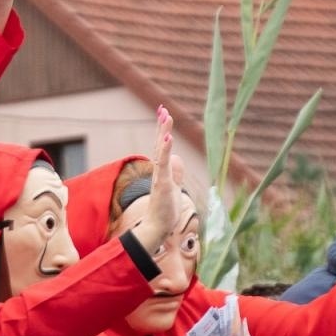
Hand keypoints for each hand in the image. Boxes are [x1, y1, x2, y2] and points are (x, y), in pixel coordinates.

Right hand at [130, 107, 178, 252]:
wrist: (157, 227)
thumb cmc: (165, 209)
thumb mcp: (173, 186)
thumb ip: (175, 172)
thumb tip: (177, 158)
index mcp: (162, 170)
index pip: (162, 146)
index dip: (163, 130)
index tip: (164, 113)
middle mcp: (158, 170)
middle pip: (160, 143)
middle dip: (162, 126)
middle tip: (163, 109)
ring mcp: (159, 175)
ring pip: (161, 150)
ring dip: (163, 133)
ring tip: (166, 117)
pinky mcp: (162, 183)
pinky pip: (163, 164)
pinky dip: (165, 150)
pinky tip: (168, 138)